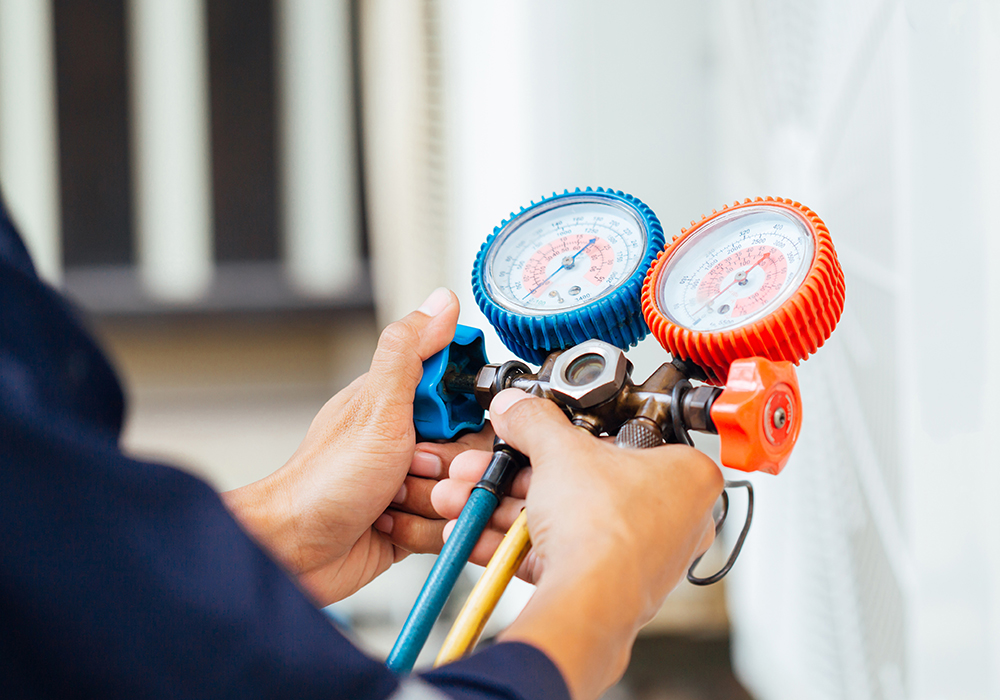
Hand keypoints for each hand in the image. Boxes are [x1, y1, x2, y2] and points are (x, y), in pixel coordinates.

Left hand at [222, 289, 492, 605]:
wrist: (293, 552)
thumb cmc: (322, 482)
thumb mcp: (376, 408)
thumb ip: (409, 352)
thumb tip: (440, 303)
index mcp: (399, 403)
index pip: (466, 399)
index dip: (465, 419)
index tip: (442, 429)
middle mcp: (407, 440)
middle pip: (471, 451)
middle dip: (446, 471)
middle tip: (409, 471)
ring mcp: (410, 482)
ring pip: (463, 492)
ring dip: (431, 504)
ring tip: (392, 502)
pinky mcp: (413, 521)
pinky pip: (449, 527)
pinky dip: (423, 531)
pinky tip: (389, 526)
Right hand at [434, 389, 721, 699]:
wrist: (589, 602)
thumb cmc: (607, 531)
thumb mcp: (560, 450)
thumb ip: (533, 421)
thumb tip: (517, 407)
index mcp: (685, 475)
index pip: (623, 439)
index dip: (571, 431)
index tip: (536, 429)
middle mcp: (672, 519)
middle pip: (581, 481)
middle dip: (517, 473)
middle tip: (489, 464)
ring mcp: (637, 556)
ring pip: (561, 519)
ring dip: (503, 506)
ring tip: (467, 495)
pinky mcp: (603, 585)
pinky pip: (554, 553)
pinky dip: (512, 542)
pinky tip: (476, 531)